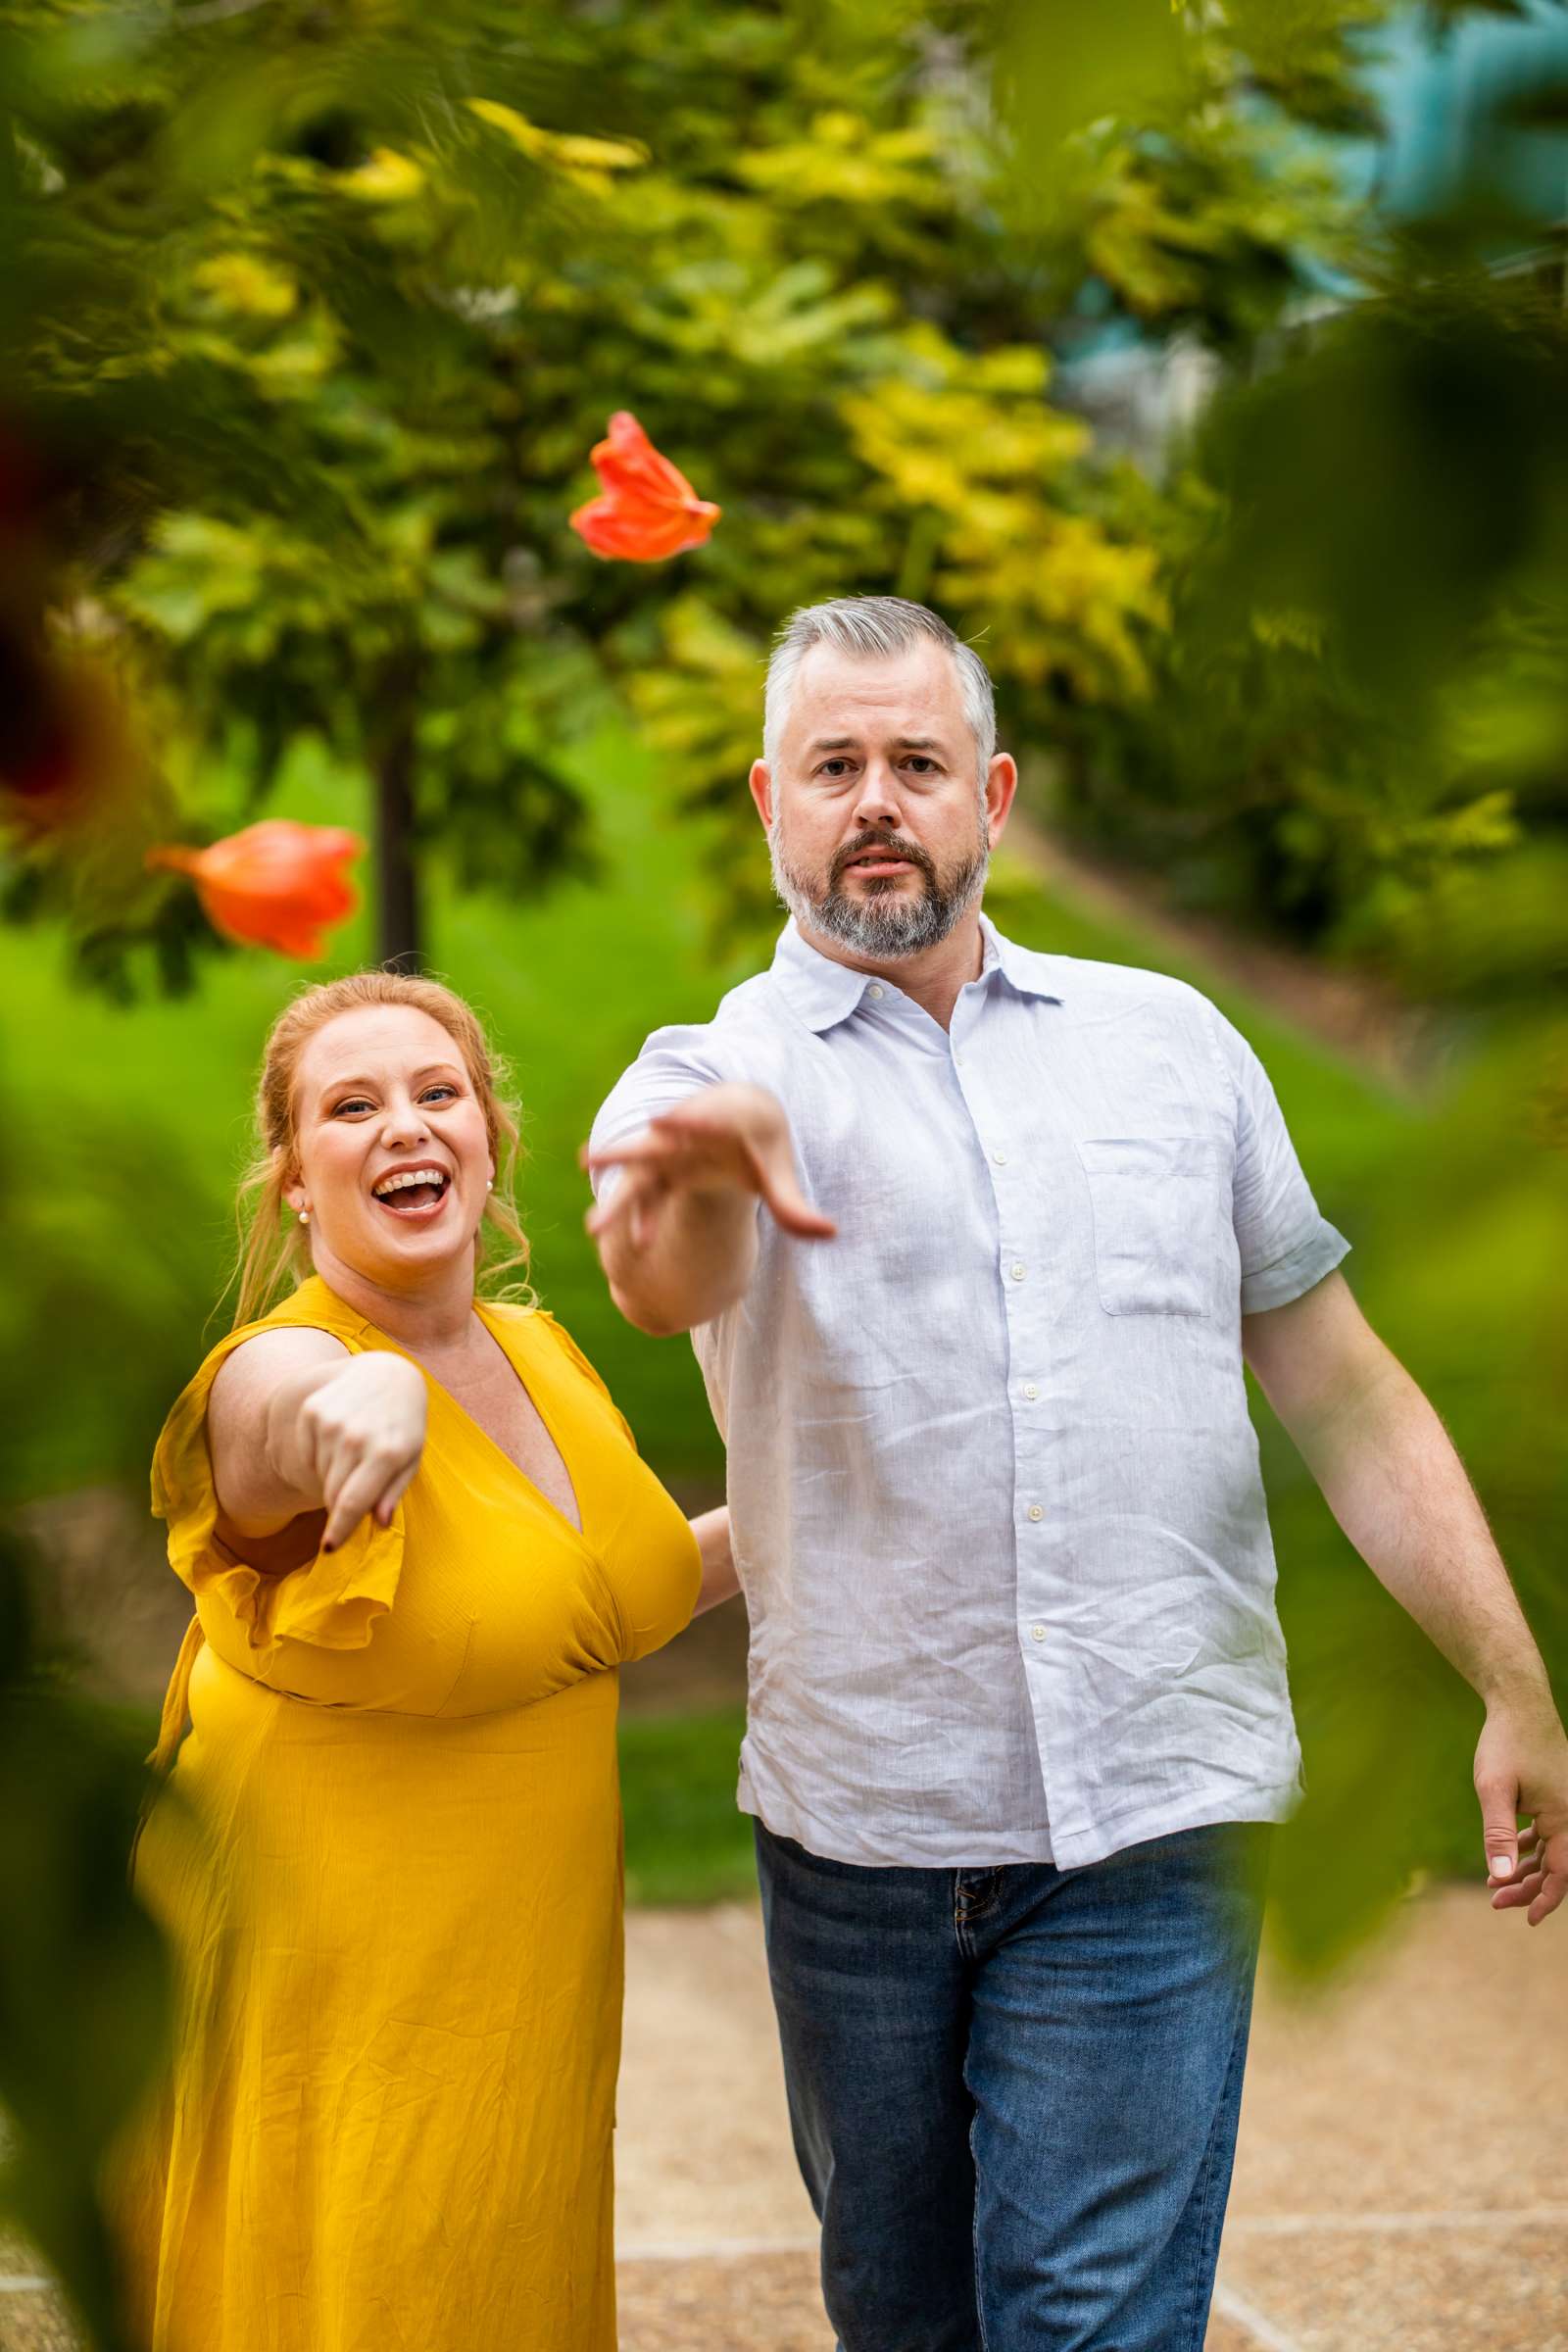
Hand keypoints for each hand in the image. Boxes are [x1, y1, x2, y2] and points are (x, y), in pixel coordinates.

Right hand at [299, 1352, 428, 1552]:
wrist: (386, 1374)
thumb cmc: (403, 1425)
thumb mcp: (411, 1458)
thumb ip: (394, 1492)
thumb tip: (378, 1522)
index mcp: (387, 1453)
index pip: (352, 1503)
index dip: (338, 1530)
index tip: (329, 1548)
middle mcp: (356, 1437)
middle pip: (333, 1494)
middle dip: (340, 1504)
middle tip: (354, 1491)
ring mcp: (331, 1422)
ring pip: (320, 1474)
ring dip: (333, 1476)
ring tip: (354, 1455)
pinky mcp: (313, 1411)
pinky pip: (307, 1454)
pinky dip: (320, 1457)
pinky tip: (339, 1439)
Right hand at [582, 1083, 835, 1250]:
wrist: (741, 1118)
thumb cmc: (762, 1139)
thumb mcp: (779, 1167)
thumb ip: (794, 1204)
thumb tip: (831, 1234)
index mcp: (716, 1122)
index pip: (698, 1119)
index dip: (682, 1120)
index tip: (661, 1120)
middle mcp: (682, 1137)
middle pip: (651, 1145)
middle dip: (623, 1154)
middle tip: (591, 1160)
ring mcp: (667, 1157)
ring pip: (637, 1176)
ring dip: (617, 1198)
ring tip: (592, 1226)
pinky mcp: (662, 1175)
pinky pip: (647, 1197)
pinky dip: (639, 1216)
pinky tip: (627, 1243)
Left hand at [1475, 1698, 1567, 1924]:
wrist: (1518, 1704)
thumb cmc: (1506, 1743)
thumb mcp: (1494, 1789)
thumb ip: (1498, 1834)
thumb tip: (1500, 1876)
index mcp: (1565, 1817)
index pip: (1563, 1873)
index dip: (1547, 1900)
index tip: (1528, 1919)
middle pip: (1556, 1866)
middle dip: (1528, 1888)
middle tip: (1495, 1901)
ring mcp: (1563, 1806)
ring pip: (1549, 1851)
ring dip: (1525, 1870)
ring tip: (1494, 1884)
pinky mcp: (1552, 1797)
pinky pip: (1545, 1834)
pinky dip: (1527, 1849)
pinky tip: (1505, 1857)